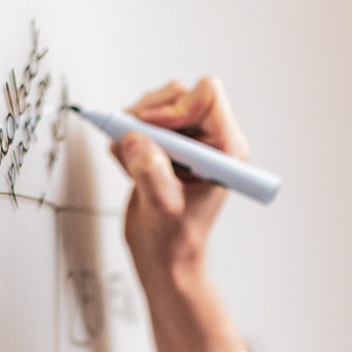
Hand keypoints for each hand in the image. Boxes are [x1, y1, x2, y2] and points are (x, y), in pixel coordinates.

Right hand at [110, 77, 248, 286]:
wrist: (163, 257)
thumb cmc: (175, 241)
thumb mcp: (163, 210)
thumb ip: (152, 174)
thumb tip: (135, 140)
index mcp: (226, 149)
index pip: (207, 97)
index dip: (175, 108)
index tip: (151, 131)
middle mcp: (209, 139)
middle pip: (179, 94)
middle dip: (149, 115)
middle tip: (132, 142)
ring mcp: (186, 141)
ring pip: (157, 103)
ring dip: (134, 126)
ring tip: (130, 161)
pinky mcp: (165, 144)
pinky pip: (140, 120)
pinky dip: (125, 137)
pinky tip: (128, 166)